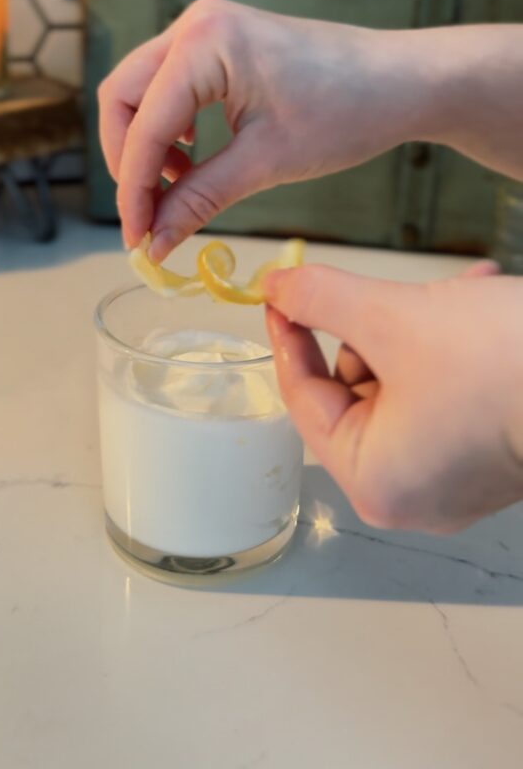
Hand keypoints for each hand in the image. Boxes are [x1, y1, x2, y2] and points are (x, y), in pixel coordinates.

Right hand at [98, 0, 431, 260]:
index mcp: (205, 42)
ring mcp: (205, 29)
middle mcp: (196, 23)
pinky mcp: (218, 44)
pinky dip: (169, 128)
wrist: (401, 82)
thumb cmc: (347, 111)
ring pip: (139, 91)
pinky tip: (193, 160)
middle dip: (127, 161)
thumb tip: (153, 241)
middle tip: (147, 215)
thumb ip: (199, 199)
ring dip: (146, 145)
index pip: (144, 125)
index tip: (136, 238)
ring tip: (177, 190)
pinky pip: (169, 87)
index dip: (133, 189)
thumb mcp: (267, 163)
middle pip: (121, 97)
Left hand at [264, 261, 522, 533]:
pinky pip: (446, 393)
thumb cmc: (505, 363)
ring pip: (405, 381)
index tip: (283, 295)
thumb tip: (280, 286)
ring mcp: (457, 477)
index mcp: (376, 479)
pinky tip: (479, 297)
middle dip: (376, 325)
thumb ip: (322, 299)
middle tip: (394, 291)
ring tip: (457, 291)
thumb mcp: (393, 316)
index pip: (305, 398)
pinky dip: (453, 345)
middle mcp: (414, 494)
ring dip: (421, 325)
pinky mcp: (492, 453)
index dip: (291, 336)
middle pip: (358, 389)